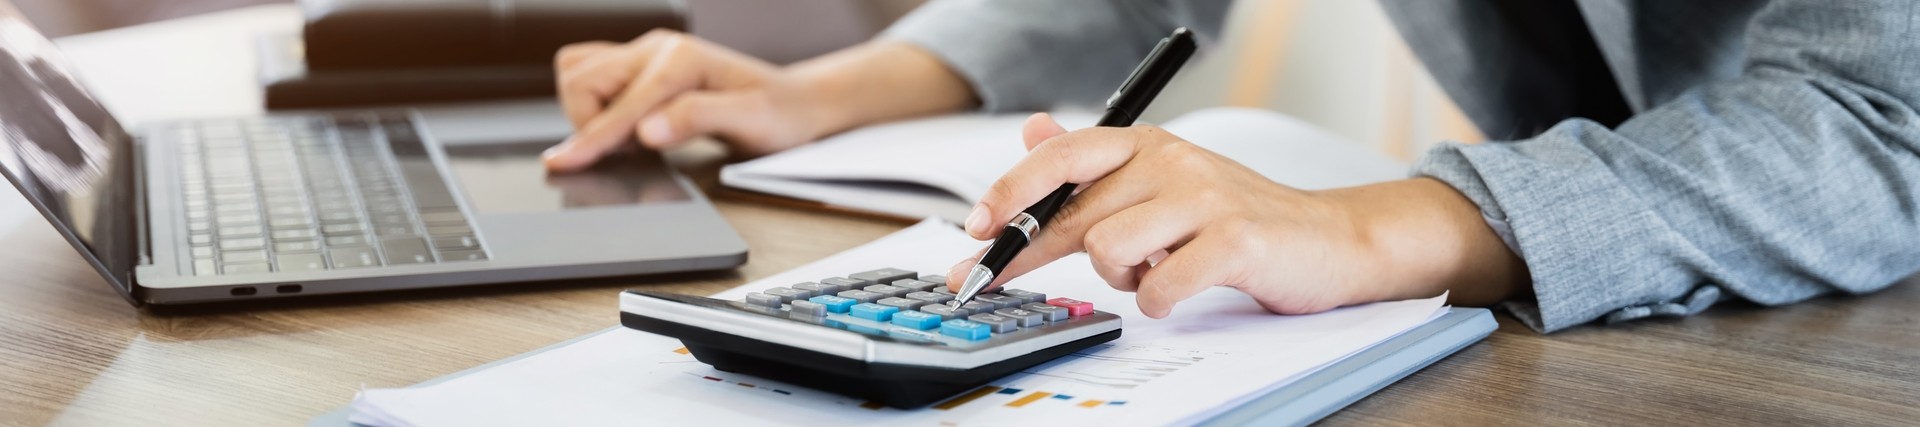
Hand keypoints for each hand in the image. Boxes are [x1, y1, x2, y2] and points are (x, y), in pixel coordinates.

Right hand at [542, 29, 823, 170]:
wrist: (795, 103)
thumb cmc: (778, 114)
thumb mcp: (750, 121)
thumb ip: (697, 119)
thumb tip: (647, 131)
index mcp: (682, 59)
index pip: (623, 104)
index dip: (592, 138)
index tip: (563, 162)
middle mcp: (658, 48)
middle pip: (581, 76)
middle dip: (590, 121)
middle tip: (631, 151)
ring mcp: (647, 53)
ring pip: (578, 72)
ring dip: (589, 111)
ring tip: (631, 139)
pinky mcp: (643, 66)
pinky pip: (593, 75)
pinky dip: (595, 105)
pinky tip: (628, 128)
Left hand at [947, 114, 1527, 317]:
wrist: (1329, 241)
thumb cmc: (1237, 219)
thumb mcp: (1162, 183)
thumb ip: (1094, 168)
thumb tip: (1033, 130)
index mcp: (1148, 145)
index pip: (1061, 159)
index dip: (1009, 194)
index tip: (974, 233)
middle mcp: (1172, 161)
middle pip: (1074, 216)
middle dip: (1031, 257)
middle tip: (994, 282)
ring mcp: (1203, 198)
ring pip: (1109, 251)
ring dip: (1120, 278)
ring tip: (1152, 273)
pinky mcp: (1232, 240)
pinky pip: (1158, 286)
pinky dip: (1158, 301)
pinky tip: (1177, 292)